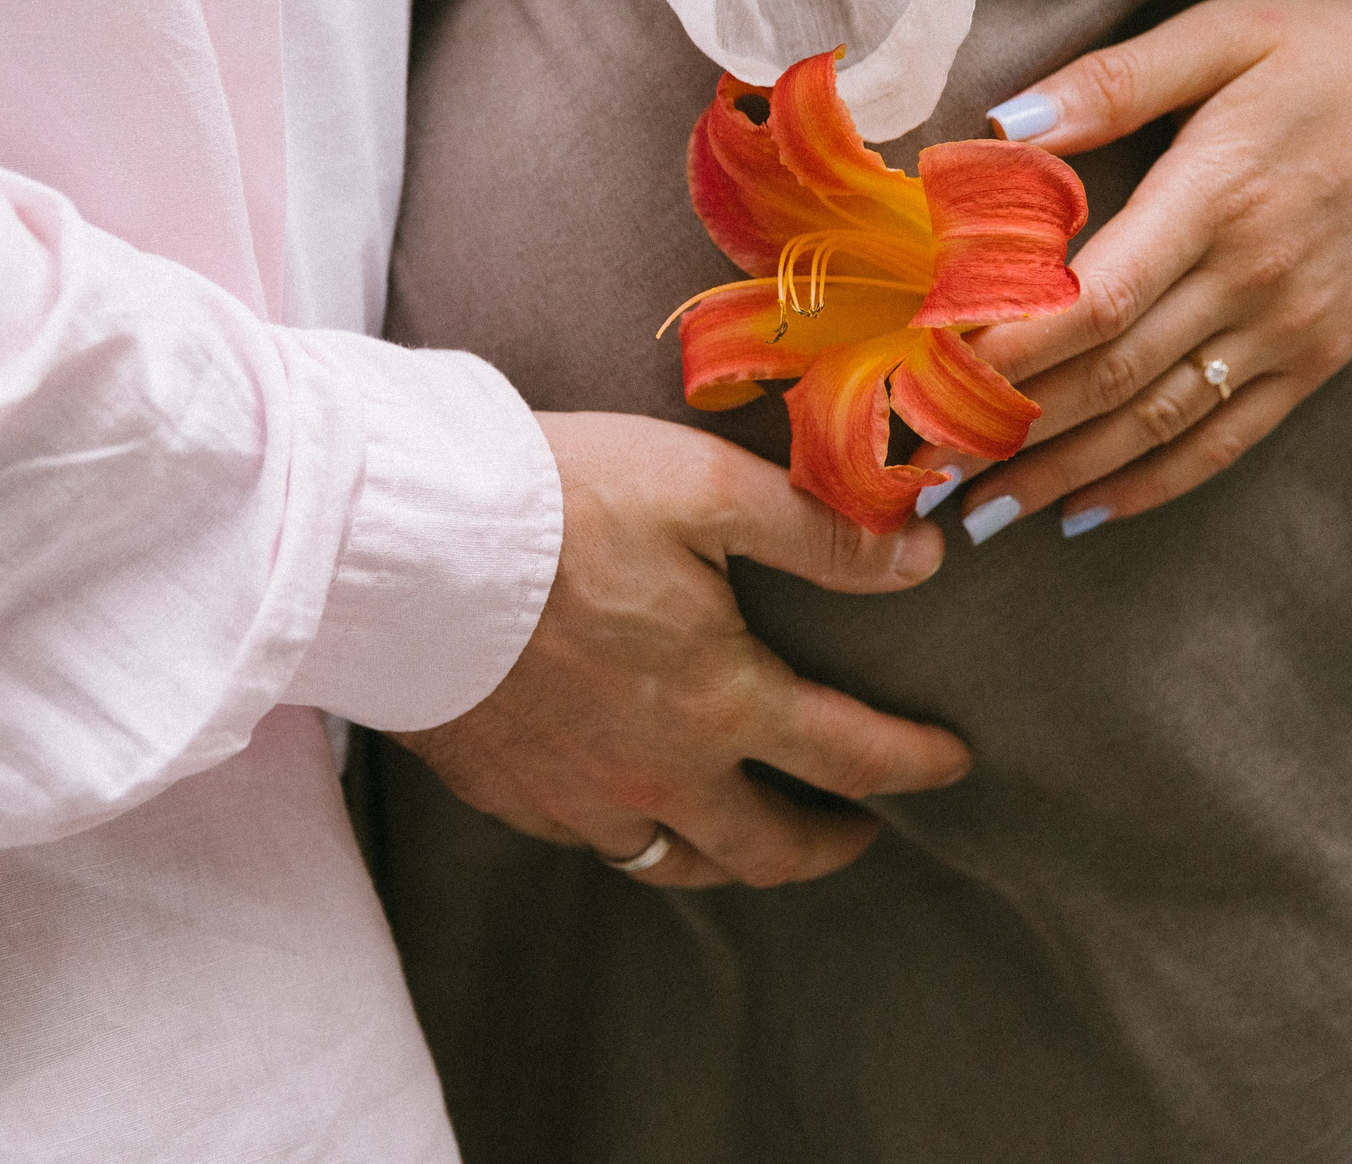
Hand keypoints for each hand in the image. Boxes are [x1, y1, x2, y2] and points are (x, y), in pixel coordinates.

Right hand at [392, 411, 971, 888]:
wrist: (398, 548)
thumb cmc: (555, 504)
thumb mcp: (704, 488)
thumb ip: (820, 533)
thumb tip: (922, 559)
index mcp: (721, 702)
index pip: (849, 757)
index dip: (915, 764)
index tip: (953, 763)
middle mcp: (657, 773)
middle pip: (765, 848)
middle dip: (828, 844)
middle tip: (859, 829)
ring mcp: (575, 796)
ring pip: (674, 863)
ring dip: (732, 857)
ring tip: (752, 836)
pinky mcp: (505, 792)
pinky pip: (589, 841)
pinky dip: (632, 833)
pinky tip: (632, 804)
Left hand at [934, 0, 1351, 538]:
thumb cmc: (1329, 55)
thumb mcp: (1221, 35)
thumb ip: (1110, 81)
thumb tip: (1001, 124)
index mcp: (1216, 193)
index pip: (1095, 296)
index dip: (1011, 349)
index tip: (930, 381)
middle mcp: (1253, 276)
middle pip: (1114, 375)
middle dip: (1011, 430)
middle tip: (925, 468)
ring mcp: (1291, 330)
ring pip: (1159, 424)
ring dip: (1064, 476)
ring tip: (980, 513)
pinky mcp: (1319, 361)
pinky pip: (1226, 441)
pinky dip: (1152, 485)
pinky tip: (1083, 513)